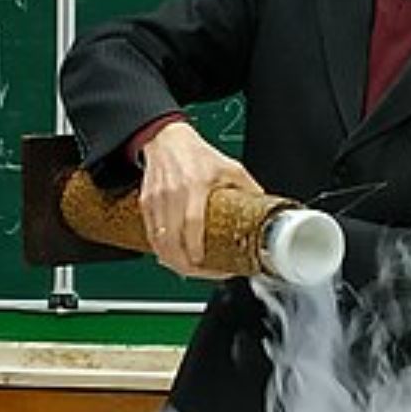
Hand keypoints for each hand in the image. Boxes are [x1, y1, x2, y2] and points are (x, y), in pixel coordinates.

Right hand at [138, 121, 262, 277]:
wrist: (167, 139)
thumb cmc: (197, 154)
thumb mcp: (230, 167)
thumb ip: (249, 189)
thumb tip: (264, 211)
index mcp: (195, 186)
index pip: (192, 226)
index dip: (197, 251)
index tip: (209, 264)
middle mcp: (172, 195)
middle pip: (171, 242)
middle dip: (185, 266)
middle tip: (202, 272)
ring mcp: (156, 201)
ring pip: (159, 243)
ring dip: (173, 261)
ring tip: (189, 269)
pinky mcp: (146, 204)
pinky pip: (151, 235)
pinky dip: (162, 250)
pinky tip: (174, 255)